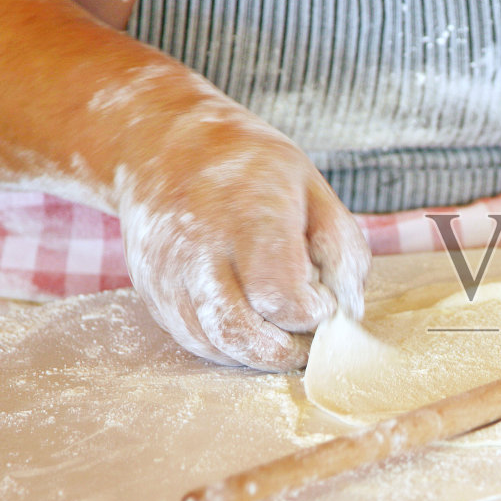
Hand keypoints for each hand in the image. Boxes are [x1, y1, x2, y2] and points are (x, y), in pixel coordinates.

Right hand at [114, 84, 368, 370]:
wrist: (158, 146)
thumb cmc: (248, 167)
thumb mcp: (312, 187)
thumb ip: (341, 249)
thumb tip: (349, 310)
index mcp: (248, 215)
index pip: (281, 296)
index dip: (312, 312)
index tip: (322, 297)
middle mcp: (199, 248)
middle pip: (244, 334)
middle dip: (287, 350)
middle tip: (310, 337)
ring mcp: (168, 275)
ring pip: (217, 346)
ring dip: (258, 354)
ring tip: (282, 330)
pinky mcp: (152, 293)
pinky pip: (194, 341)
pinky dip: (229, 345)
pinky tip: (249, 321)